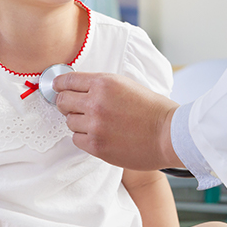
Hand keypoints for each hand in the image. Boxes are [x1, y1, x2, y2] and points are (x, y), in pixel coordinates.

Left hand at [53, 72, 183, 171]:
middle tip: (73, 107)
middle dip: (65, 103)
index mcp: (103, 83)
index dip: (60, 84)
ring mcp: (95, 125)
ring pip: (69, 122)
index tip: (57, 87)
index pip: (67, 81)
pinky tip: (98, 135)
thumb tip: (78, 87)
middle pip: (62, 101)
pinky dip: (83, 137)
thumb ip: (100, 85)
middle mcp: (95, 102)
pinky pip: (76, 139)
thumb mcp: (125, 84)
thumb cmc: (152, 109)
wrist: (169, 134)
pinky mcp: (97, 146)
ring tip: (95, 123)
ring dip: (78, 122)